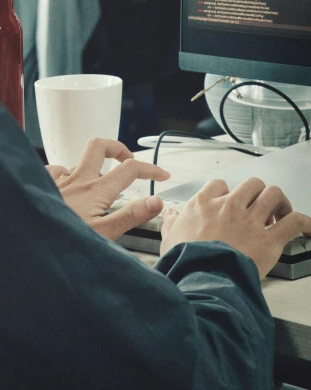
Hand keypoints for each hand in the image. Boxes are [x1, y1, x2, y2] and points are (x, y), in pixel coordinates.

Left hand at [47, 137, 169, 240]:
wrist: (26, 241)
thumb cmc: (63, 242)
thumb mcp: (104, 234)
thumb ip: (131, 216)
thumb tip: (156, 201)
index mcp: (95, 190)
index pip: (130, 169)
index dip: (150, 169)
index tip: (163, 175)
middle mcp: (76, 179)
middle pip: (100, 146)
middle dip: (117, 148)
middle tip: (128, 161)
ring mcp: (57, 181)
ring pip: (77, 160)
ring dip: (93, 166)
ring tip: (101, 182)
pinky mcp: (42, 187)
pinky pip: (55, 171)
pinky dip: (65, 174)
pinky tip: (68, 186)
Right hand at [160, 177, 310, 278]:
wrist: (202, 281)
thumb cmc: (186, 262)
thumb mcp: (168, 240)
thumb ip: (170, 222)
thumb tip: (169, 213)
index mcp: (204, 204)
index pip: (220, 184)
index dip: (228, 193)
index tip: (230, 203)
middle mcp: (229, 206)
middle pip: (252, 184)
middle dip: (258, 193)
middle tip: (258, 208)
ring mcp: (250, 221)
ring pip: (273, 194)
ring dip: (279, 203)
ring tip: (279, 213)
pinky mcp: (269, 240)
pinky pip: (293, 222)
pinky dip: (303, 222)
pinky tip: (307, 227)